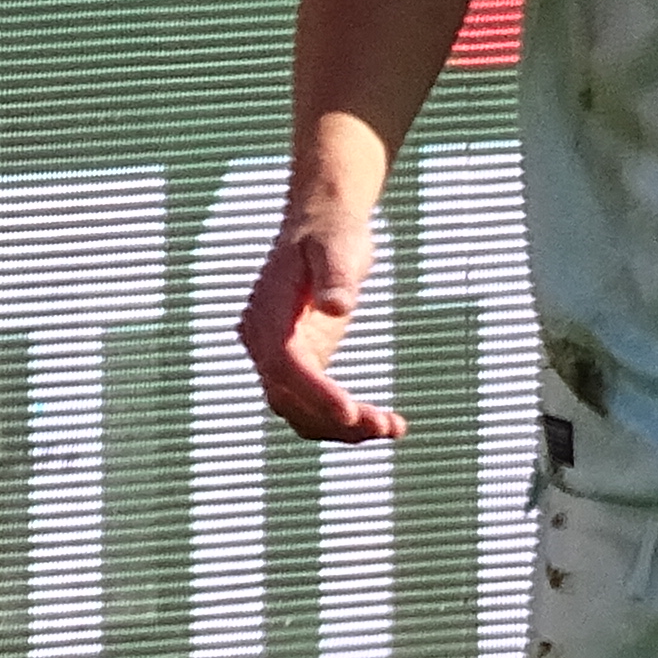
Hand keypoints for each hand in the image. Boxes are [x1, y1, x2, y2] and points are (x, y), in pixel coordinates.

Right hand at [235, 195, 403, 442]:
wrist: (323, 228)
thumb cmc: (331, 234)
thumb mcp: (337, 247)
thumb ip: (335, 276)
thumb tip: (337, 308)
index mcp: (266, 312)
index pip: (284, 363)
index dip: (314, 392)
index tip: (351, 412)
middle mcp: (264, 342)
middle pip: (289, 398)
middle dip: (334, 419)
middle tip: (385, 425)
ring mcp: (280, 357)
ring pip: (300, 412)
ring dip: (342, 429)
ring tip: (393, 427)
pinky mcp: (301, 365)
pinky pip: (315, 406)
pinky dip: (346, 420)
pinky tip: (388, 423)